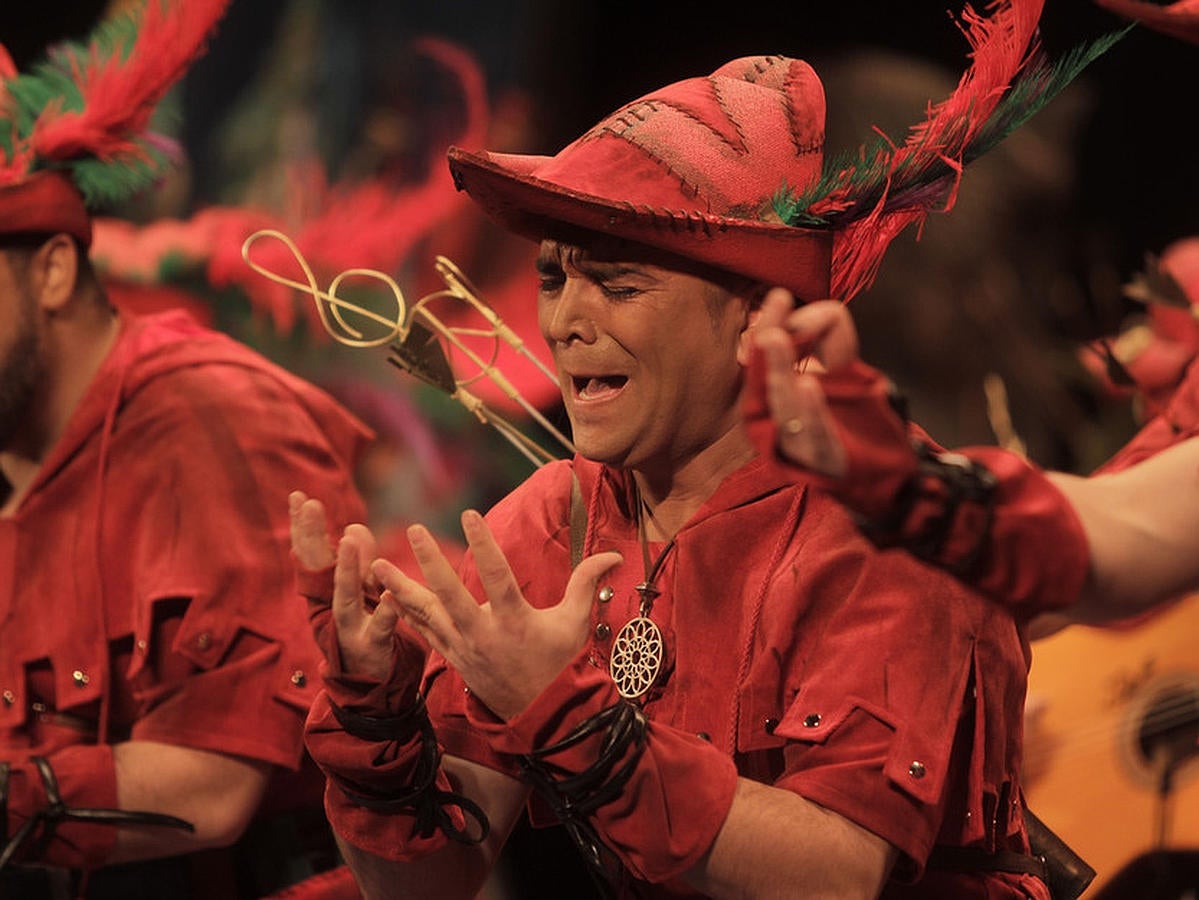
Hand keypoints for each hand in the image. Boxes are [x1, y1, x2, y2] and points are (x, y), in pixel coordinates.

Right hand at [289, 491, 421, 688]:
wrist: (370, 684)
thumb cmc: (364, 630)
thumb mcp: (359, 593)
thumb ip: (359, 561)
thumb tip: (354, 527)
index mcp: (328, 592)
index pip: (312, 554)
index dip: (304, 527)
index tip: (298, 496)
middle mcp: (332, 606)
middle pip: (319, 569)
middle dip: (314, 537)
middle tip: (309, 505)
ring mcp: (350, 627)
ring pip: (345, 597)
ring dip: (348, 569)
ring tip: (351, 541)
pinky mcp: (373, 645)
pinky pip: (379, 627)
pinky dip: (383, 612)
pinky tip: (389, 596)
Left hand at [374, 509, 621, 720]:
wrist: (540, 716)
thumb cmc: (559, 664)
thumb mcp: (574, 623)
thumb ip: (587, 583)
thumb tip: (612, 554)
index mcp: (515, 622)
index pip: (496, 576)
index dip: (483, 545)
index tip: (468, 514)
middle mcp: (483, 634)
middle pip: (449, 594)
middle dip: (429, 560)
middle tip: (413, 529)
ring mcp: (463, 648)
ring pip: (426, 613)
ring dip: (400, 587)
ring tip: (374, 564)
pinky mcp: (453, 658)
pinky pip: (423, 633)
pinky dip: (404, 614)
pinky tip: (386, 596)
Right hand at [751, 290, 857, 478]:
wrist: (873, 471)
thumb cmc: (847, 414)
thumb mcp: (839, 365)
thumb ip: (830, 332)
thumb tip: (817, 308)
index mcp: (774, 390)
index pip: (763, 352)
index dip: (771, 323)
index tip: (780, 298)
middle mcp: (776, 417)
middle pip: (764, 376)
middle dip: (766, 343)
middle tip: (771, 308)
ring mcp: (796, 441)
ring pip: (783, 403)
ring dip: (778, 370)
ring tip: (776, 338)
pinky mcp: (822, 459)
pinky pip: (813, 434)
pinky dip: (810, 411)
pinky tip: (808, 386)